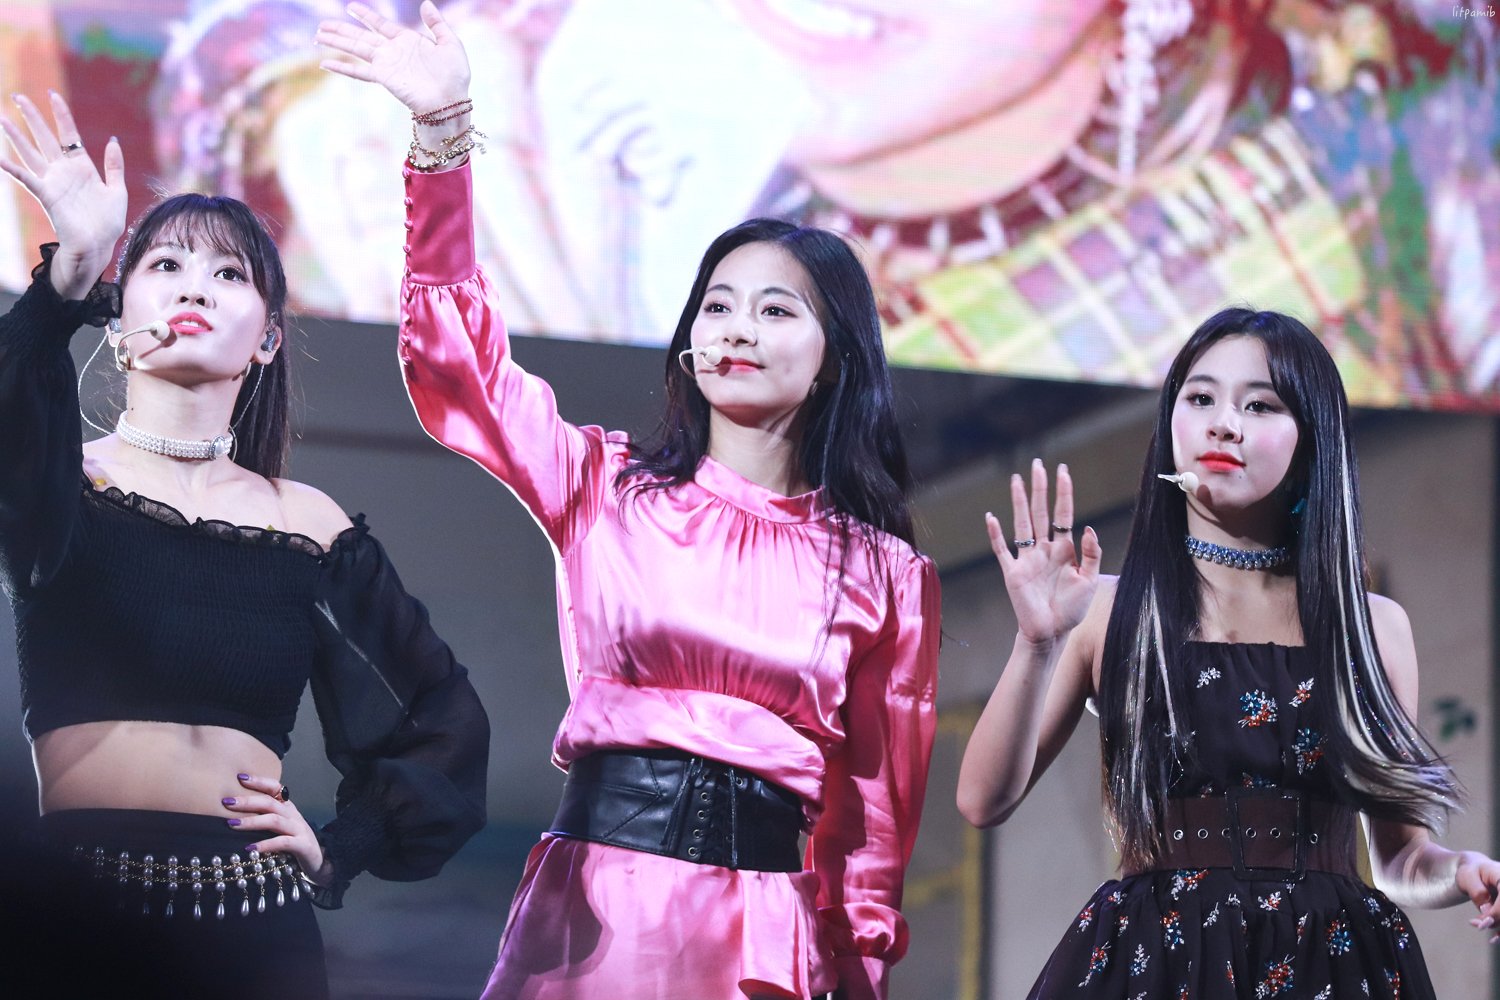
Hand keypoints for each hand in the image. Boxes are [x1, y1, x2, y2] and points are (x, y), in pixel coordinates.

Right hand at [0, 92, 124, 299]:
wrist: (98, 246)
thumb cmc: (107, 222)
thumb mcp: (117, 190)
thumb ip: (114, 166)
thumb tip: (112, 141)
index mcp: (82, 167)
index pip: (69, 134)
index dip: (61, 114)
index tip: (52, 95)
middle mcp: (63, 171)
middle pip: (45, 137)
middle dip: (32, 116)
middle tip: (18, 95)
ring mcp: (52, 182)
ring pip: (30, 152)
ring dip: (15, 135)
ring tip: (2, 117)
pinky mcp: (46, 195)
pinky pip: (26, 178)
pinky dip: (12, 168)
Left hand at [224, 773, 333, 886]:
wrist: (318, 861)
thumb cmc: (293, 843)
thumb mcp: (280, 827)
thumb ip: (264, 819)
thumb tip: (233, 815)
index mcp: (287, 808)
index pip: (274, 788)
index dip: (259, 781)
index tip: (239, 777)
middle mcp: (293, 815)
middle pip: (270, 802)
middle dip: (247, 801)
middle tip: (227, 802)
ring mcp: (299, 829)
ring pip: (274, 820)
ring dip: (252, 821)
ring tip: (232, 824)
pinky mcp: (303, 845)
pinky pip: (283, 842)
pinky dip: (266, 844)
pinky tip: (250, 848)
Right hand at [316, 0, 470, 114]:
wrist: (450, 101)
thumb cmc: (454, 76)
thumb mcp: (450, 43)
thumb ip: (437, 24)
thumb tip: (425, 3)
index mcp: (408, 41)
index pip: (380, 25)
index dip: (366, 16)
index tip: (351, 7)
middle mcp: (393, 51)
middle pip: (361, 37)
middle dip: (342, 30)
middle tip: (322, 24)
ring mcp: (387, 64)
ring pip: (355, 49)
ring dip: (337, 42)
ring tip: (318, 36)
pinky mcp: (384, 78)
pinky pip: (359, 71)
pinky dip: (342, 67)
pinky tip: (325, 63)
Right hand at [985, 459, 1101, 644]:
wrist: (1051, 633)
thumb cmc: (1072, 609)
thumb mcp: (1091, 581)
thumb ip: (1092, 554)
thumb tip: (1087, 527)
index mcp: (1064, 550)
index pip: (1063, 514)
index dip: (1063, 493)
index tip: (1063, 471)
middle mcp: (1044, 549)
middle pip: (1040, 512)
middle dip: (1040, 489)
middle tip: (1038, 464)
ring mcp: (1027, 559)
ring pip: (1021, 524)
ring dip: (1019, 502)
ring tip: (1017, 480)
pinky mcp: (1012, 572)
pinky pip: (1002, 550)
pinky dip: (995, 535)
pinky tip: (991, 517)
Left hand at [1458, 851, 1499, 942]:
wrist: (1475, 870)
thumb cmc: (1470, 871)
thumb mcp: (1468, 877)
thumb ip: (1477, 893)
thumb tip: (1487, 911)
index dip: (1497, 913)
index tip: (1481, 924)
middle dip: (1496, 921)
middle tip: (1478, 926)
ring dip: (1499, 927)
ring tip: (1479, 926)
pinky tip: (1494, 938)